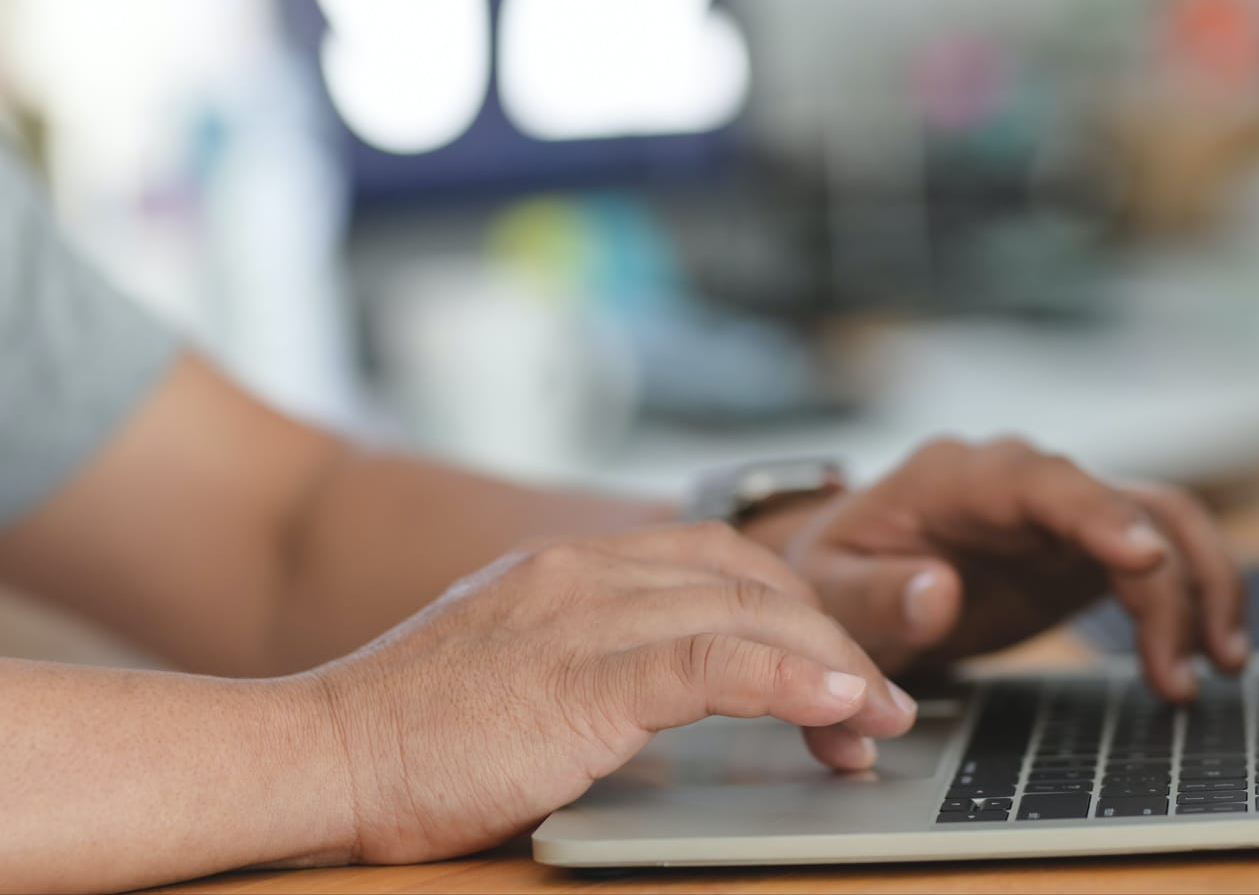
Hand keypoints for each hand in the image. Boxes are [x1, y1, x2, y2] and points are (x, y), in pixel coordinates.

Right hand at [305, 523, 915, 864]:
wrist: (318, 755)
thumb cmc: (414, 731)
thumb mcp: (517, 663)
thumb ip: (594, 653)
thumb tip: (679, 684)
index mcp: (577, 564)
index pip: (723, 559)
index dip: (798, 611)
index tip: (841, 669)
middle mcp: (589, 570)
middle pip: (756, 581)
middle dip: (834, 641)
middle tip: (883, 707)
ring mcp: (585, 616)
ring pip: (751, 615)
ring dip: (834, 667)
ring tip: (881, 721)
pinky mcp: (581, 677)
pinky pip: (714, 666)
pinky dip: (791, 681)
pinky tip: (838, 707)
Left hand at [744, 437, 1247, 699]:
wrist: (850, 575)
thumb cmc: (836, 576)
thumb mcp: (831, 593)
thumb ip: (877, 596)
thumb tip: (938, 591)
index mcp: (954, 478)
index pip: (1039, 481)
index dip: (1096, 514)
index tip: (1143, 557)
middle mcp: (1020, 479)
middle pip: (1119, 502)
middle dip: (1164, 581)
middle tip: (1176, 669)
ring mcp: (1061, 508)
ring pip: (1160, 517)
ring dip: (1200, 586)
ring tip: (1214, 666)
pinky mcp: (1087, 544)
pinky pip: (1161, 551)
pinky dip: (1194, 595)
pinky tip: (1210, 654)